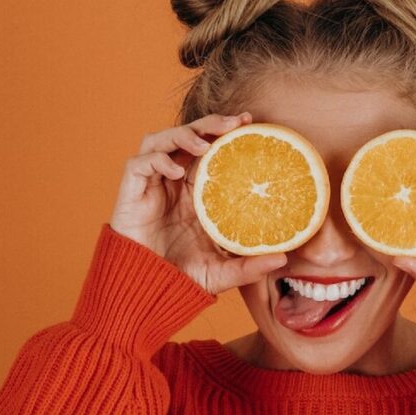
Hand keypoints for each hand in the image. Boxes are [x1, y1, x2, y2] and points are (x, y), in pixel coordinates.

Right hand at [109, 112, 287, 294]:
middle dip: (210, 123)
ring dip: (183, 135)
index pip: (211, 149)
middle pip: (189, 136)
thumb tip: (283, 260)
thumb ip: (250, 266)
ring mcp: (152, 184)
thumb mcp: (222, 271)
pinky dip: (158, 160)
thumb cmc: (181, 278)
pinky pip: (139, 163)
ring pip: (162, 140)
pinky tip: (176, 172)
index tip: (250, 122)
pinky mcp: (131, 192)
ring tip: (205, 145)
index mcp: (197, 191)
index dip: (226, 132)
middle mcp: (174, 182)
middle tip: (235, 122)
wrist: (145, 292)